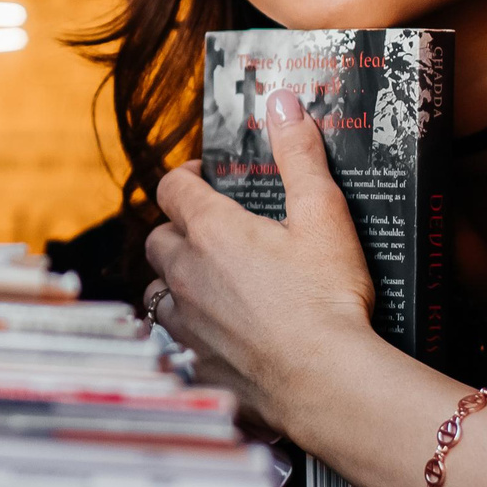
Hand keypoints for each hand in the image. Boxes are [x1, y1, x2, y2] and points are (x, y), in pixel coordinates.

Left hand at [144, 88, 383, 432]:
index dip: (186, 177)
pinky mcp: (194, 366)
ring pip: (159, 292)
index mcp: (212, 232)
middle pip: (158, 238)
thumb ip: (299, 155)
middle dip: (178, 229)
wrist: (327, 384)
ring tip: (211, 284)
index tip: (205, 178)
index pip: (173, 187)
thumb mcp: (324, 215)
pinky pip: (175, 342)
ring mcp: (185, 324)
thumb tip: (282, 102)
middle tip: (212, 231)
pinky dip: (190, 333)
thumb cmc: (328, 300)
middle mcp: (185, 275)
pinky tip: (218, 337)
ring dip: (177, 282)